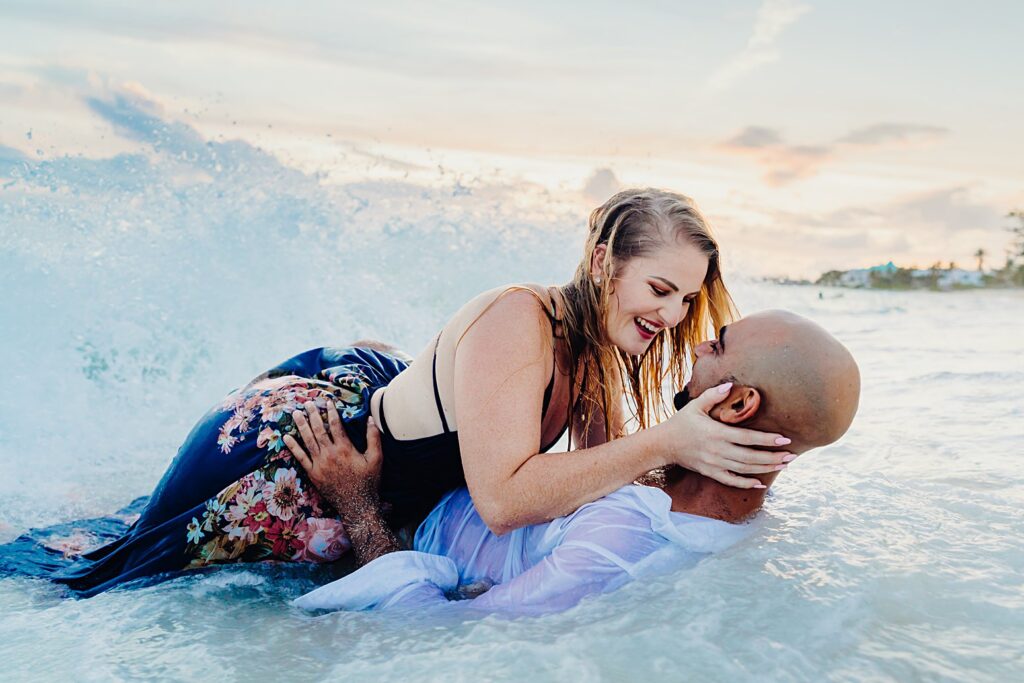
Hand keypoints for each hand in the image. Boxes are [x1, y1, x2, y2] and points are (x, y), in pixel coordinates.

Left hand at [283, 400, 382, 511]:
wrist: (357, 505)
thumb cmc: (368, 482)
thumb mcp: (376, 458)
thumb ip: (373, 438)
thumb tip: (371, 419)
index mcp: (345, 448)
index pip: (336, 425)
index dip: (331, 412)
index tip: (327, 401)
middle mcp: (330, 454)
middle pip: (319, 429)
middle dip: (312, 414)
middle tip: (307, 402)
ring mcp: (319, 464)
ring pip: (307, 440)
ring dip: (301, 425)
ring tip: (295, 413)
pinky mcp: (313, 473)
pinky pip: (300, 457)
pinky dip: (293, 446)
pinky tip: (286, 437)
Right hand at [662, 382, 793, 488]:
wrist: (663, 444)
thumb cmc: (680, 422)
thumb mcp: (694, 405)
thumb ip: (713, 395)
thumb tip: (731, 385)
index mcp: (716, 433)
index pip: (747, 438)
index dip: (767, 439)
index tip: (784, 439)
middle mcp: (717, 451)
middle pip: (750, 457)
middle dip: (772, 457)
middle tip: (792, 456)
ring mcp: (714, 464)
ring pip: (744, 469)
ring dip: (765, 468)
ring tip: (783, 464)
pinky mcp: (710, 472)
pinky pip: (731, 481)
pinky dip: (747, 484)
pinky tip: (761, 482)